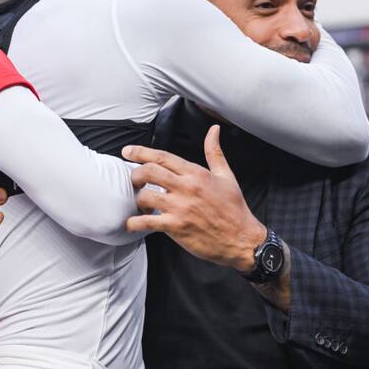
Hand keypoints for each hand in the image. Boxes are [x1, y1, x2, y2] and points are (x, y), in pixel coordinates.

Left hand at [123, 125, 265, 272]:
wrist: (241, 238)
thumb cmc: (234, 207)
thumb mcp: (226, 175)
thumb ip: (215, 152)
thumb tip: (214, 130)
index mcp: (196, 173)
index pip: (162, 157)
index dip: (140, 152)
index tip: (127, 151)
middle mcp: (186, 187)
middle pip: (148, 172)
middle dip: (135, 174)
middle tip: (134, 181)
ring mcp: (180, 207)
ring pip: (145, 196)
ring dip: (137, 199)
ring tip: (141, 204)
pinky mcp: (176, 227)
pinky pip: (147, 222)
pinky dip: (134, 223)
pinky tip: (133, 224)